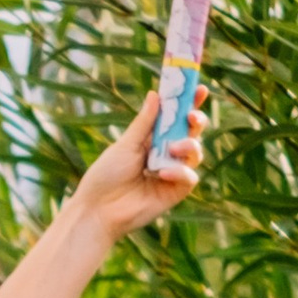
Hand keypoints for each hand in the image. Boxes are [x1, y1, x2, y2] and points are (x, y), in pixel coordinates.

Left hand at [66, 86, 205, 246]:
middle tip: (191, 117)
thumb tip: (155, 93)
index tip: (199, 88)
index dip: (190, 103)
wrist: (98, 210)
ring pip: (195, 153)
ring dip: (189, 146)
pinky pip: (190, 177)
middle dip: (196, 121)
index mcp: (152, 140)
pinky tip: (162, 173)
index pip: (176, 118)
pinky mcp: (175, 192)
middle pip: (191, 133)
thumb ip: (144, 122)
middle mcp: (166, 154)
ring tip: (173, 148)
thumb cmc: (106, 176)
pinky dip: (180, 172)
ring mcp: (172, 173)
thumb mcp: (125, 145)